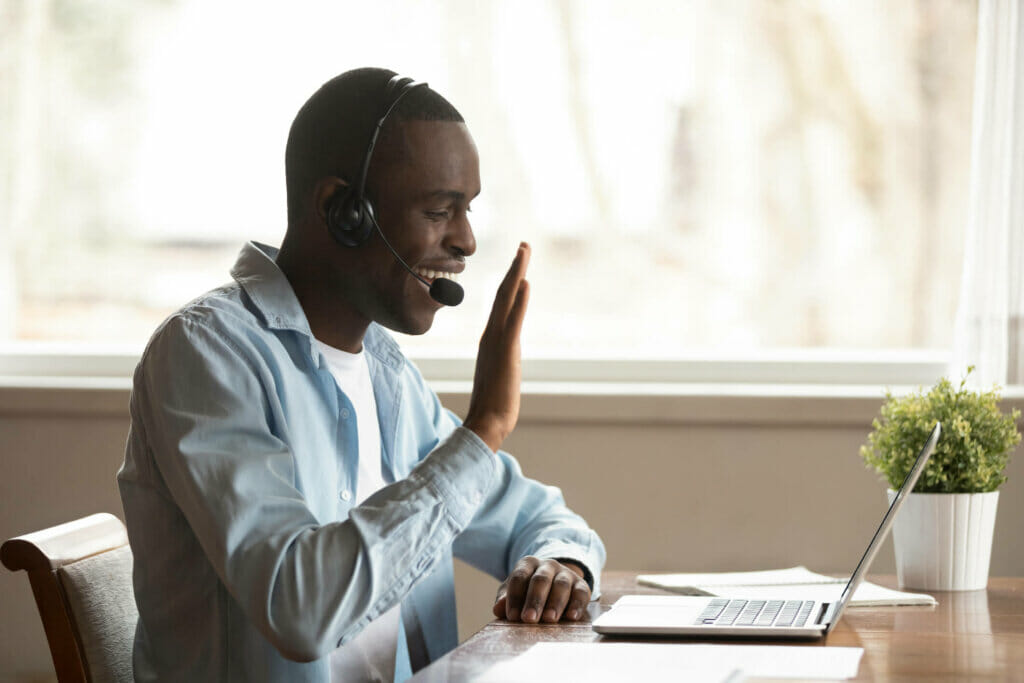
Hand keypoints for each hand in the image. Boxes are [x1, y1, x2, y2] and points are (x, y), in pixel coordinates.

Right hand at [463, 242, 530, 451]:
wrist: (484, 423)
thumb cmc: (493, 405)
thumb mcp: (501, 373)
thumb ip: (504, 356)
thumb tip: (509, 347)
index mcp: (491, 339)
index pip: (502, 303)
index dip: (510, 280)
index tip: (519, 263)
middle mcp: (491, 334)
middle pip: (503, 293)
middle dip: (515, 267)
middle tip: (524, 245)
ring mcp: (497, 341)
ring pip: (506, 299)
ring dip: (516, 273)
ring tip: (524, 251)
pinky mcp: (506, 352)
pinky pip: (513, 320)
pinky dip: (519, 300)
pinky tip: (526, 283)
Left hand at [491, 556, 590, 622]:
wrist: (554, 583)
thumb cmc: (529, 591)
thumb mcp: (515, 592)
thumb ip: (505, 600)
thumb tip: (498, 609)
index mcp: (528, 564)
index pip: (519, 577)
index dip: (515, 597)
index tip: (512, 616)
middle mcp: (548, 565)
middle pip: (540, 580)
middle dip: (534, 600)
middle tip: (529, 618)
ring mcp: (566, 573)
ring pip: (561, 585)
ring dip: (555, 603)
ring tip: (549, 619)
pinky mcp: (581, 585)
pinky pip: (581, 593)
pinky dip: (577, 605)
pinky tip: (571, 617)